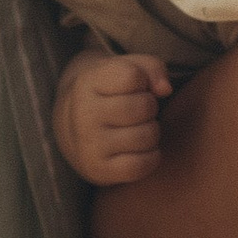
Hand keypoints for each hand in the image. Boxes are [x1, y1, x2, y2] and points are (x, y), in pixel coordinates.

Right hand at [54, 50, 168, 185]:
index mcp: (88, 83)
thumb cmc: (109, 93)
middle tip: (138, 111)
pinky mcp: (98, 170)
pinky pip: (141, 166)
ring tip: (137, 128)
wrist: (72, 128)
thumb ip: (151, 67)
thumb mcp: (124, 68)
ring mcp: (89, 145)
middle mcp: (84, 114)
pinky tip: (140, 149)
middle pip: (144, 107)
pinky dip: (150, 157)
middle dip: (150, 107)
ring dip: (151, 132)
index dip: (143, 80)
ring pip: (146, 136)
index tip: (133, 87)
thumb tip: (165, 90)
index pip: (133, 76)